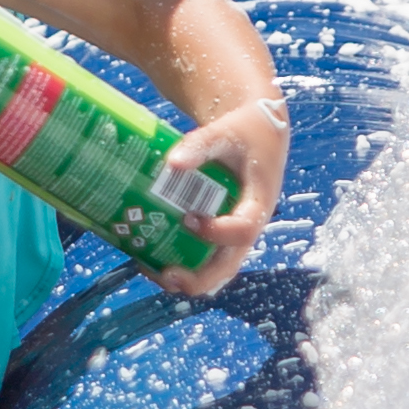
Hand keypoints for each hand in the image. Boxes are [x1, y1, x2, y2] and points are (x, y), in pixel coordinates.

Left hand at [150, 88, 286, 298]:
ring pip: (215, 270)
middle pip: (229, 265)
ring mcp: (234, 234)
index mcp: (258, 203)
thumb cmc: (244, 131)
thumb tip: (172, 163)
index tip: (190, 219)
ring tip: (150, 270)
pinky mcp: (220, 232)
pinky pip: (204, 258)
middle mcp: (248, 226)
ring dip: (185, 278)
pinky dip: (180, 263)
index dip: (217, 232)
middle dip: (199, 277)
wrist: (257, 131)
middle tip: (166, 274)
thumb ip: (202, 144)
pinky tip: (150, 257)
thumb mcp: (227, 132)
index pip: (244, 229)